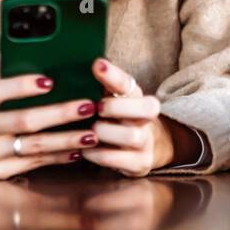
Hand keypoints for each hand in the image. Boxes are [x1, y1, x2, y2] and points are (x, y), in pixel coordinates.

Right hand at [0, 38, 99, 178]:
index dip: (21, 86)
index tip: (50, 81)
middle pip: (23, 121)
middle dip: (59, 114)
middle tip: (87, 106)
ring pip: (32, 147)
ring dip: (65, 140)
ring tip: (92, 133)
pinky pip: (32, 164)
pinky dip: (57, 157)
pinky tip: (78, 150)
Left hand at [81, 58, 172, 176]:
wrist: (146, 146)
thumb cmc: (120, 118)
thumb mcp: (115, 100)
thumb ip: (103, 86)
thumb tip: (82, 67)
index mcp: (139, 97)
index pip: (129, 83)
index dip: (114, 75)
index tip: (97, 65)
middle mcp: (147, 119)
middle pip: (146, 109)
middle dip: (117, 107)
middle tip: (97, 108)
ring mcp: (146, 142)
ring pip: (131, 135)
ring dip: (105, 132)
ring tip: (91, 131)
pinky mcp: (140, 163)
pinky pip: (117, 159)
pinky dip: (97, 154)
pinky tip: (86, 149)